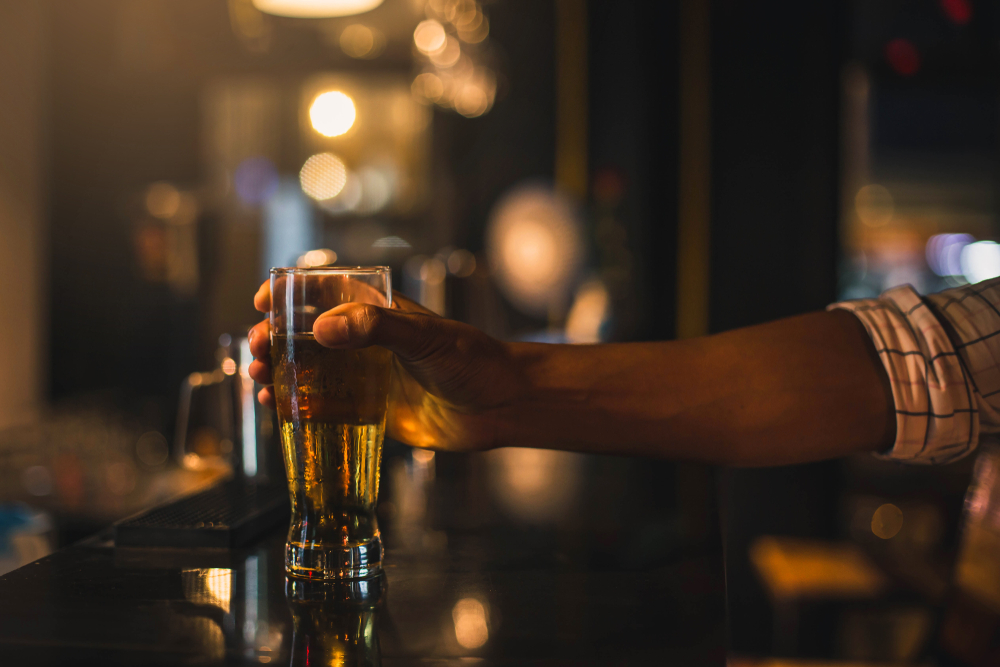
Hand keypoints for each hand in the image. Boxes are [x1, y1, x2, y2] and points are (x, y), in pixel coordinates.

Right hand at [248, 280, 523, 451]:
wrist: (501, 407)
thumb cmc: (474, 361)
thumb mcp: (426, 338)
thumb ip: (377, 328)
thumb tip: (322, 329)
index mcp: (378, 309)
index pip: (323, 289)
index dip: (287, 291)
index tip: (262, 301)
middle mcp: (365, 339)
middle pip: (304, 331)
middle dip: (272, 337)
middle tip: (256, 349)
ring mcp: (364, 374)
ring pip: (307, 367)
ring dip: (277, 370)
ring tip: (258, 379)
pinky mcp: (368, 408)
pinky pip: (322, 404)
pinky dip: (294, 405)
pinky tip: (276, 410)